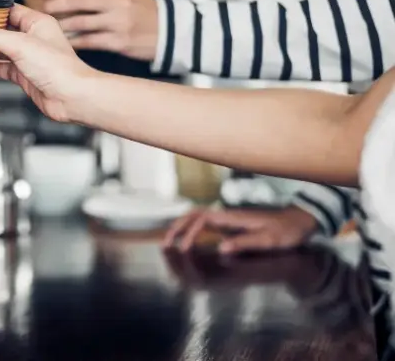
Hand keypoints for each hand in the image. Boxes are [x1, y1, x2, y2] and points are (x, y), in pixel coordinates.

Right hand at [0, 4, 95, 122]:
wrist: (72, 98)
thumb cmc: (59, 68)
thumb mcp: (18, 45)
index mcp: (37, 22)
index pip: (8, 9)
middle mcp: (33, 38)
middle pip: (1, 30)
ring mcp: (28, 58)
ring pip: (0, 50)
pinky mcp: (24, 76)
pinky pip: (2, 69)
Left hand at [32, 0, 158, 61]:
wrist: (170, 31)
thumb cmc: (142, 12)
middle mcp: (117, 2)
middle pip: (79, 0)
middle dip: (55, 4)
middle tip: (40, 8)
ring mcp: (119, 22)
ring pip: (81, 22)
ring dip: (61, 24)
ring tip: (48, 26)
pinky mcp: (119, 41)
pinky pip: (89, 41)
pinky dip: (74, 41)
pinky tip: (63, 42)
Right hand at [163, 205, 319, 254]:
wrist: (300, 221)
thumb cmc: (286, 231)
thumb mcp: (269, 240)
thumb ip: (245, 243)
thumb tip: (221, 248)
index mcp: (232, 217)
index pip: (202, 220)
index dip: (189, 233)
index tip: (184, 249)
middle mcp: (226, 215)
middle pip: (193, 215)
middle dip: (177, 227)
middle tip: (164, 243)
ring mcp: (228, 219)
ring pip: (197, 218)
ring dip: (181, 227)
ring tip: (170, 241)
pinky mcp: (230, 225)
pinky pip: (205, 224)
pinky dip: (191, 230)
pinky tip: (188, 241)